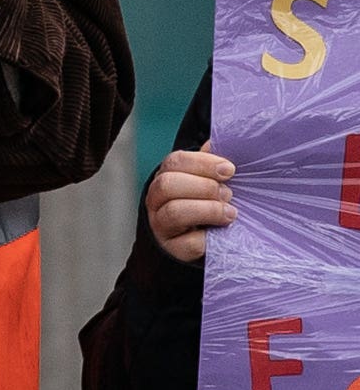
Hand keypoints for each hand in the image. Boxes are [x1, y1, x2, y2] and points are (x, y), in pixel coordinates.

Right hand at [148, 147, 236, 264]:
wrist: (209, 238)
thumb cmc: (213, 201)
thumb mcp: (213, 178)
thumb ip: (214, 161)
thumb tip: (223, 140)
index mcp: (167, 177)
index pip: (175, 162)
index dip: (203, 163)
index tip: (229, 170)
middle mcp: (157, 201)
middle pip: (167, 185)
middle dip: (204, 187)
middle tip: (228, 194)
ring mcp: (162, 226)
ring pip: (174, 212)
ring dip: (208, 209)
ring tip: (230, 213)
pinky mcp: (174, 249)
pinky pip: (187, 242)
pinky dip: (208, 236)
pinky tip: (223, 232)